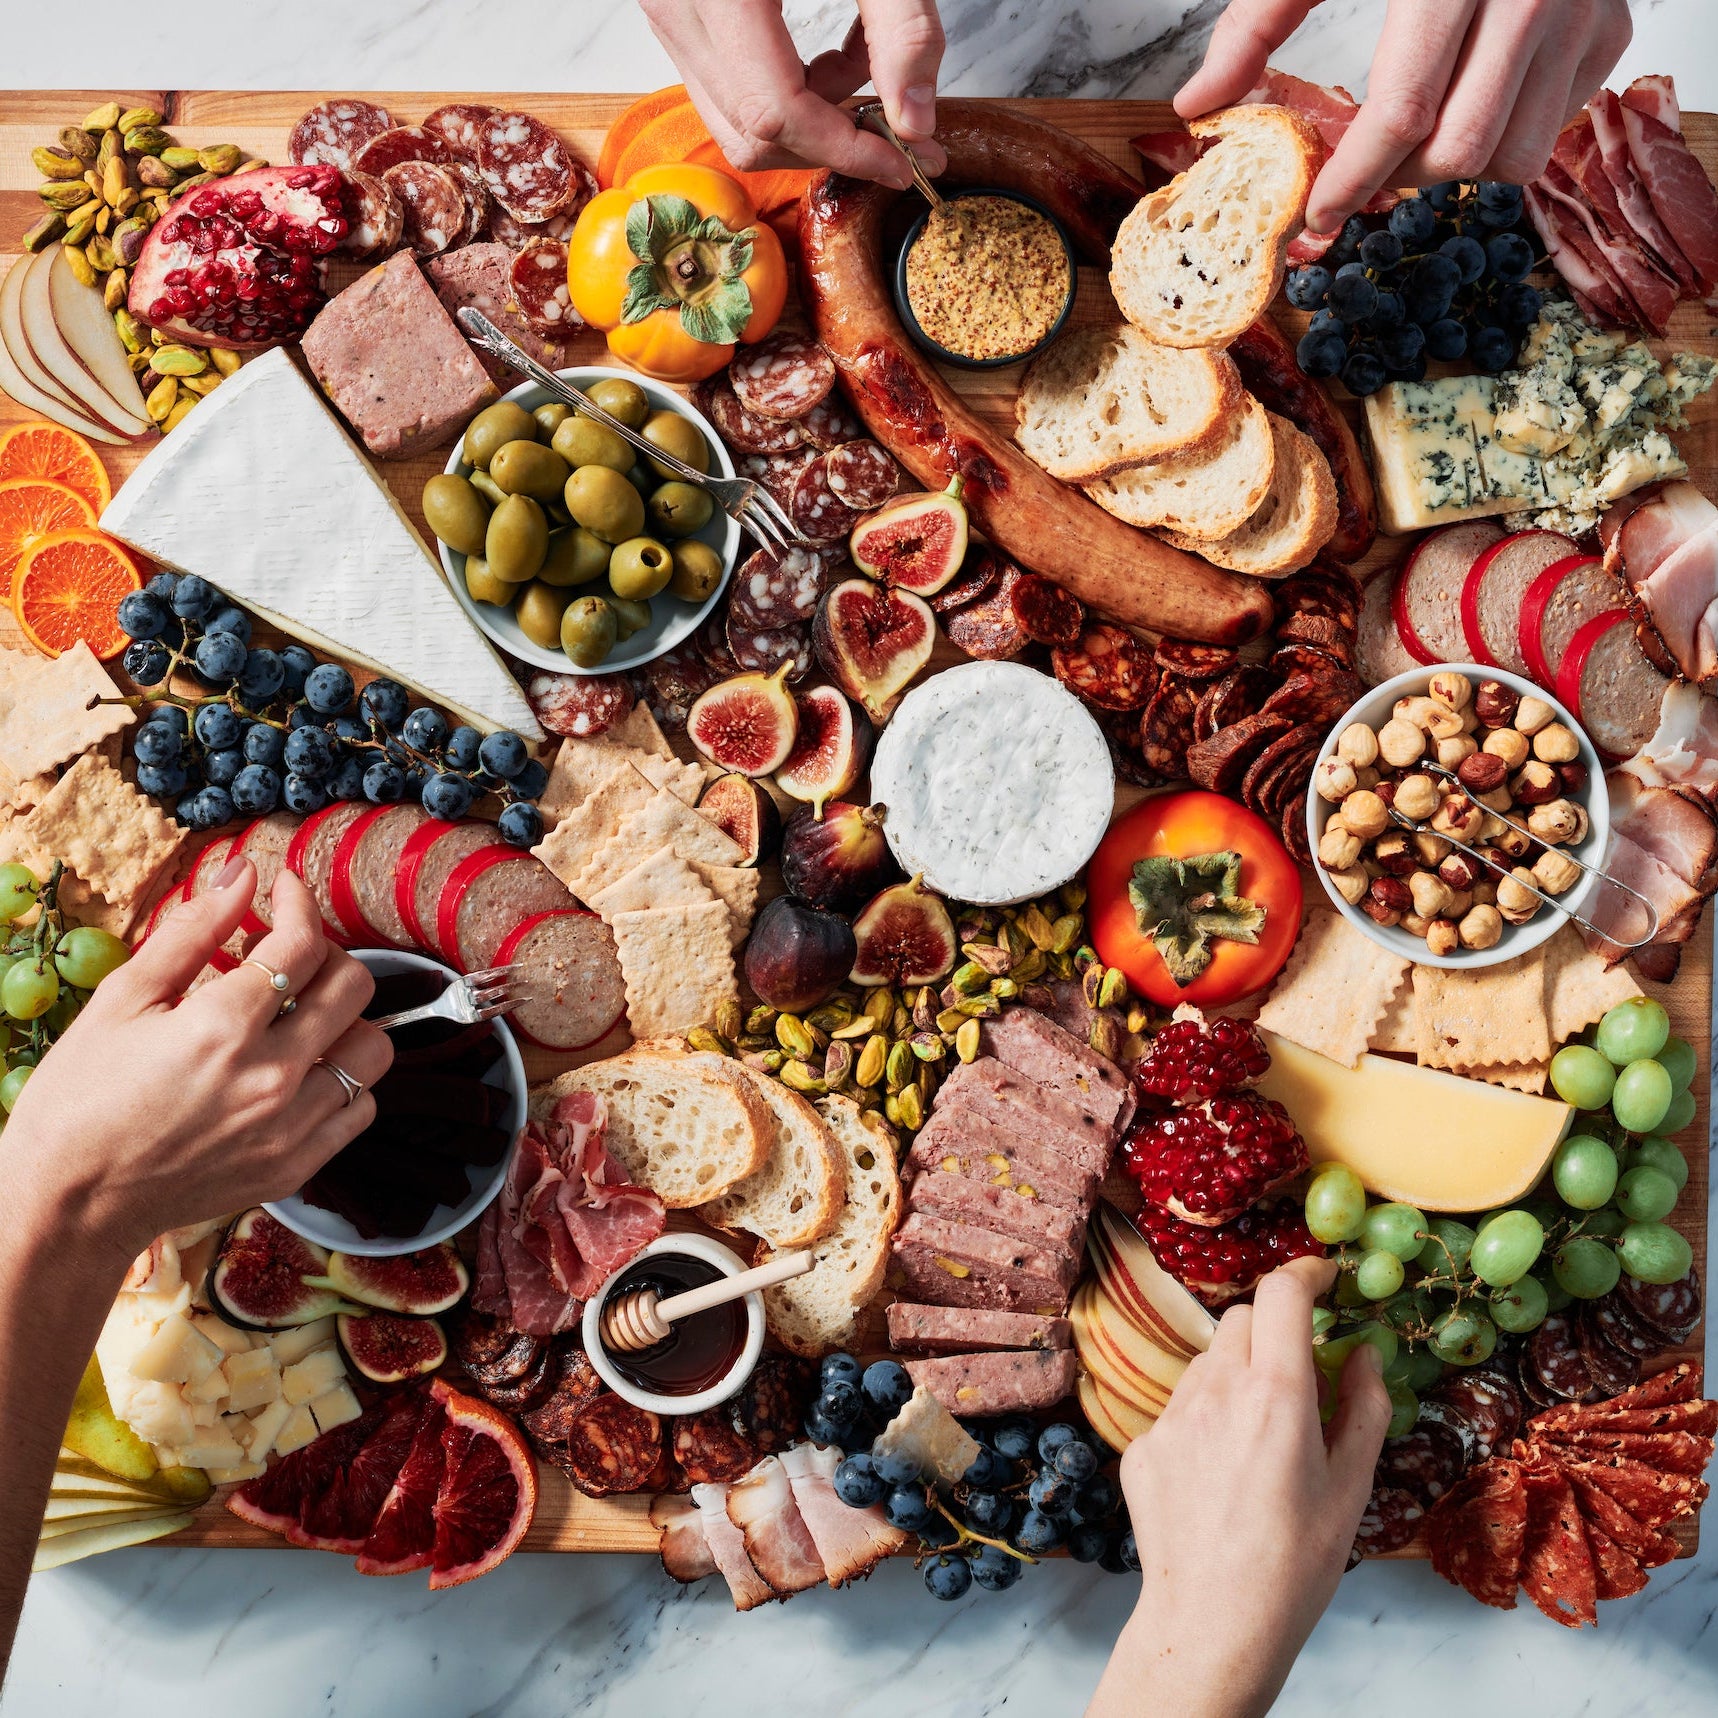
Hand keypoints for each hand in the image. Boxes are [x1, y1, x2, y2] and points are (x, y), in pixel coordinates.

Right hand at [0, 857, 390, 1267]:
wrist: (69, 1202)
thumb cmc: (81, 1098)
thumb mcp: (122, 1000)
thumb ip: (192, 931)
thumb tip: (243, 874)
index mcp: (222, 1026)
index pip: (302, 942)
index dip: (299, 904)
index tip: (286, 894)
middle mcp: (270, 1076)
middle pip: (354, 987)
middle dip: (325, 957)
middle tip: (288, 958)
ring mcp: (291, 1126)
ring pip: (373, 1049)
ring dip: (346, 1021)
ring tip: (300, 1020)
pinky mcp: (297, 1166)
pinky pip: (362, 1108)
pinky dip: (345, 1081)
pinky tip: (302, 1072)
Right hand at [640, 0, 947, 184]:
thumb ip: (903, 28)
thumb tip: (917, 121)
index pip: (776, 111)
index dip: (844, 150)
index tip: (904, 162)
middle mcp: (676, 2)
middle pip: (749, 132)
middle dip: (828, 143)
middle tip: (896, 130)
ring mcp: (666, 10)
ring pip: (734, 120)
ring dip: (809, 119)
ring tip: (864, 71)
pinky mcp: (676, 11)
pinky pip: (727, 86)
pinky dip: (787, 91)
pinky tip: (832, 55)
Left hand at [1087, 1258, 1389, 1717]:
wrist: (1213, 1622)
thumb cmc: (1296, 1563)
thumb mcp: (1352, 1487)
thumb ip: (1364, 1406)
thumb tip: (1363, 1351)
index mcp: (1275, 1394)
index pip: (1282, 1292)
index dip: (1306, 1273)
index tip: (1325, 1279)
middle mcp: (1215, 1390)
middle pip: (1244, 1319)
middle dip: (1275, 1329)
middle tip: (1301, 1373)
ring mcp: (1171, 1415)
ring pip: (1208, 1362)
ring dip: (1238, 1376)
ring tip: (1262, 1441)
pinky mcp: (1142, 1444)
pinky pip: (1180, 1409)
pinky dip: (1206, 1420)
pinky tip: (1222, 1475)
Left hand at [1175, 0, 1631, 231]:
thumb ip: (1257, 24)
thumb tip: (1198, 104)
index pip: (1403, 111)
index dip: (1353, 178)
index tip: (1317, 214)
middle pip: (1462, 149)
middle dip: (1403, 179)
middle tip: (1367, 169)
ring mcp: (1582, 10)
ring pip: (1517, 154)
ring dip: (1457, 168)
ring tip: (1419, 138)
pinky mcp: (1610, 23)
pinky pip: (1558, 122)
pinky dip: (1511, 132)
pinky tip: (1475, 98)